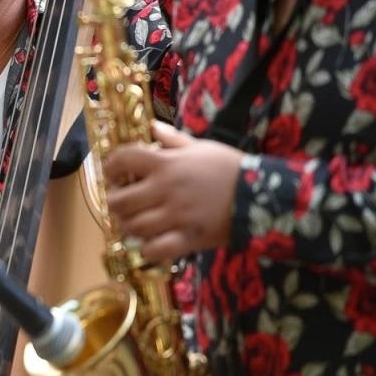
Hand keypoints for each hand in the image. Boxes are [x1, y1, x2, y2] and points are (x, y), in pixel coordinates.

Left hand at [101, 120, 241, 261]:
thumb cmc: (230, 167)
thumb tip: (153, 127)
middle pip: (120, 200)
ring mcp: (175, 215)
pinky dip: (148, 247)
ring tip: (135, 221)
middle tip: (122, 201)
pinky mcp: (188, 238)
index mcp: (166, 163)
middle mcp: (165, 189)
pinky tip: (152, 241)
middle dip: (116, 202)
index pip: (123, 159)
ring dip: (130, 225)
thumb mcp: (202, 147)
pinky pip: (156, 249)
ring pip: (134, 226)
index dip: (110, 166)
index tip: (112, 172)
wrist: (264, 194)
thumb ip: (173, 139)